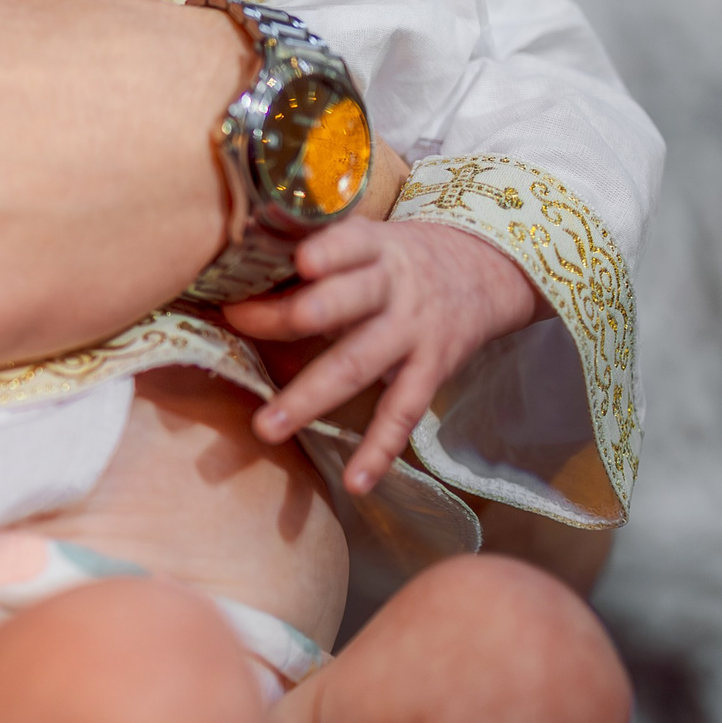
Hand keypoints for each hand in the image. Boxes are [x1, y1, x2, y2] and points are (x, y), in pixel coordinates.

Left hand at [226, 217, 550, 493]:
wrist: (486, 270)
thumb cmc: (397, 257)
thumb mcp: (368, 240)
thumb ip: (317, 253)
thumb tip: (235, 269)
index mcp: (373, 248)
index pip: (349, 243)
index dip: (326, 251)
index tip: (297, 260)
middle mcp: (393, 290)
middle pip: (342, 303)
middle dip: (290, 316)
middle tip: (238, 324)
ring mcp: (412, 334)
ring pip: (357, 365)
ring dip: (310, 398)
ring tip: (266, 428)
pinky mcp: (431, 372)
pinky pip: (402, 414)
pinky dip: (380, 450)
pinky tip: (356, 482)